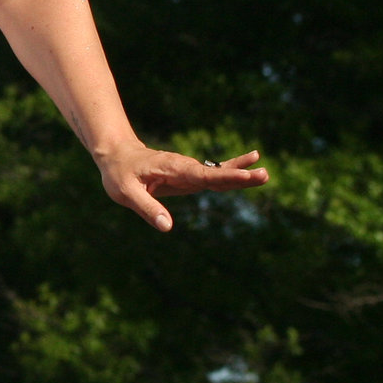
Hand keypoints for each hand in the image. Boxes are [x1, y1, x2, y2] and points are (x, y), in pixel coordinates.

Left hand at [96, 146, 267, 230]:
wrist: (118, 155)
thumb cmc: (119, 173)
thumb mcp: (126, 192)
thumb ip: (146, 207)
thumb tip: (167, 227)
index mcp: (172, 168)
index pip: (202, 174)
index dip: (224, 176)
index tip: (244, 175)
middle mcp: (185, 168)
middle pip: (217, 173)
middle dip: (240, 175)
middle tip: (265, 174)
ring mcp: (189, 172)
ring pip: (219, 175)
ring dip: (241, 175)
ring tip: (265, 174)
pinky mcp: (190, 177)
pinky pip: (214, 177)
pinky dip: (231, 174)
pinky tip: (250, 169)